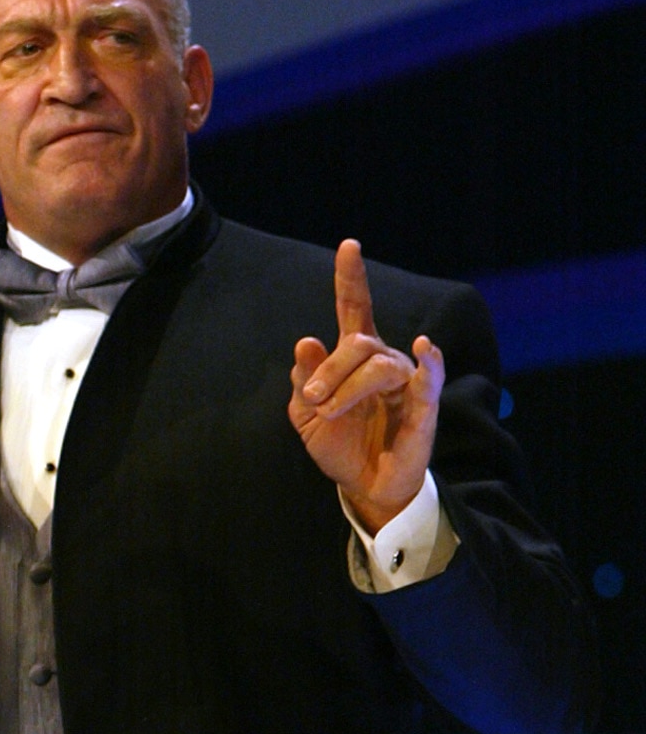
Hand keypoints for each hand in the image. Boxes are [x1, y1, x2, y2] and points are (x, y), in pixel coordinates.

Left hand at [290, 240, 444, 531]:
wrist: (363, 487)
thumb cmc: (339, 446)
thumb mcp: (306, 416)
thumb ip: (302, 381)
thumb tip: (305, 342)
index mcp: (354, 358)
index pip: (355, 308)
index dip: (351, 278)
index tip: (349, 246)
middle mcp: (383, 362)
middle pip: (360, 343)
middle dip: (330, 369)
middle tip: (311, 399)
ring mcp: (406, 382)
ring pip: (380, 364)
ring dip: (348, 386)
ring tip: (328, 410)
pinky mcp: (424, 408)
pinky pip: (428, 381)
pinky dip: (430, 364)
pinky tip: (428, 348)